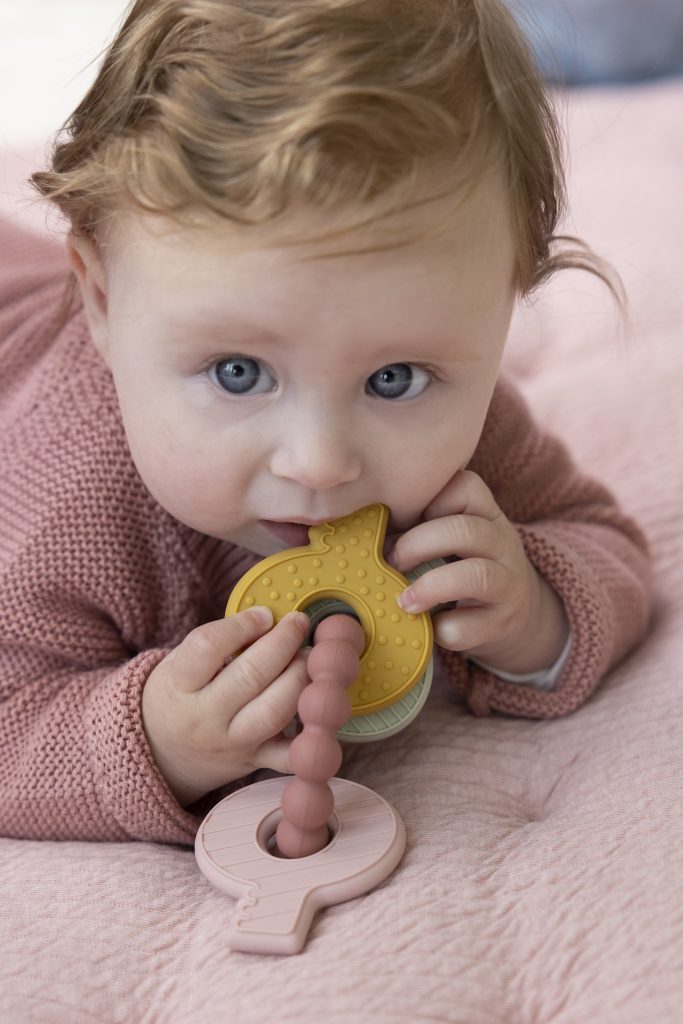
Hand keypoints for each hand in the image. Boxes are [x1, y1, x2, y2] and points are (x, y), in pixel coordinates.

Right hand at [141, 608, 310, 805]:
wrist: (162, 755)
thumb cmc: (179, 696)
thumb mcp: (181, 664)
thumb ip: (219, 643)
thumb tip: (271, 618)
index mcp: (179, 685)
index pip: (207, 647)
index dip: (242, 625)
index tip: (264, 614)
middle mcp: (203, 718)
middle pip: (251, 676)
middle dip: (283, 643)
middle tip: (298, 624)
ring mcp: (231, 744)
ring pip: (274, 712)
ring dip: (299, 678)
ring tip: (307, 658)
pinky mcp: (255, 762)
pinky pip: (290, 756)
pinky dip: (311, 736)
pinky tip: (318, 705)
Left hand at [386, 470, 568, 674]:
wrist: (519, 618)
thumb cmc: (467, 570)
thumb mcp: (455, 541)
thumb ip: (422, 528)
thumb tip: (363, 533)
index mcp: (486, 515)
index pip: (466, 486)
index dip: (429, 498)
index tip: (403, 518)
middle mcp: (502, 544)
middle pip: (464, 530)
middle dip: (417, 545)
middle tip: (390, 563)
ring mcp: (507, 584)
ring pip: (476, 575)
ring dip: (431, 587)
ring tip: (404, 601)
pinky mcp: (502, 623)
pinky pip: (470, 625)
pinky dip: (442, 629)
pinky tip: (428, 628)